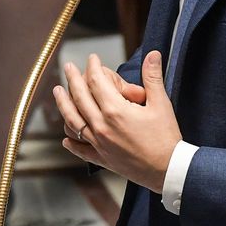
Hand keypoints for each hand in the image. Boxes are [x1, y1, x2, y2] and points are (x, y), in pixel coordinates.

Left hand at [53, 51, 179, 191]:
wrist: (167, 171)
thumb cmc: (166, 138)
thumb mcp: (161, 104)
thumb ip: (152, 77)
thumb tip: (152, 54)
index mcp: (115, 110)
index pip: (97, 82)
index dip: (93, 67)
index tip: (93, 58)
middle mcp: (102, 126)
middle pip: (80, 97)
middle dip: (73, 79)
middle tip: (69, 67)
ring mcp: (99, 143)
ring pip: (73, 120)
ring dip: (63, 104)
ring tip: (57, 92)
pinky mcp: (101, 158)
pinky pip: (80, 149)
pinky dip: (71, 141)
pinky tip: (65, 138)